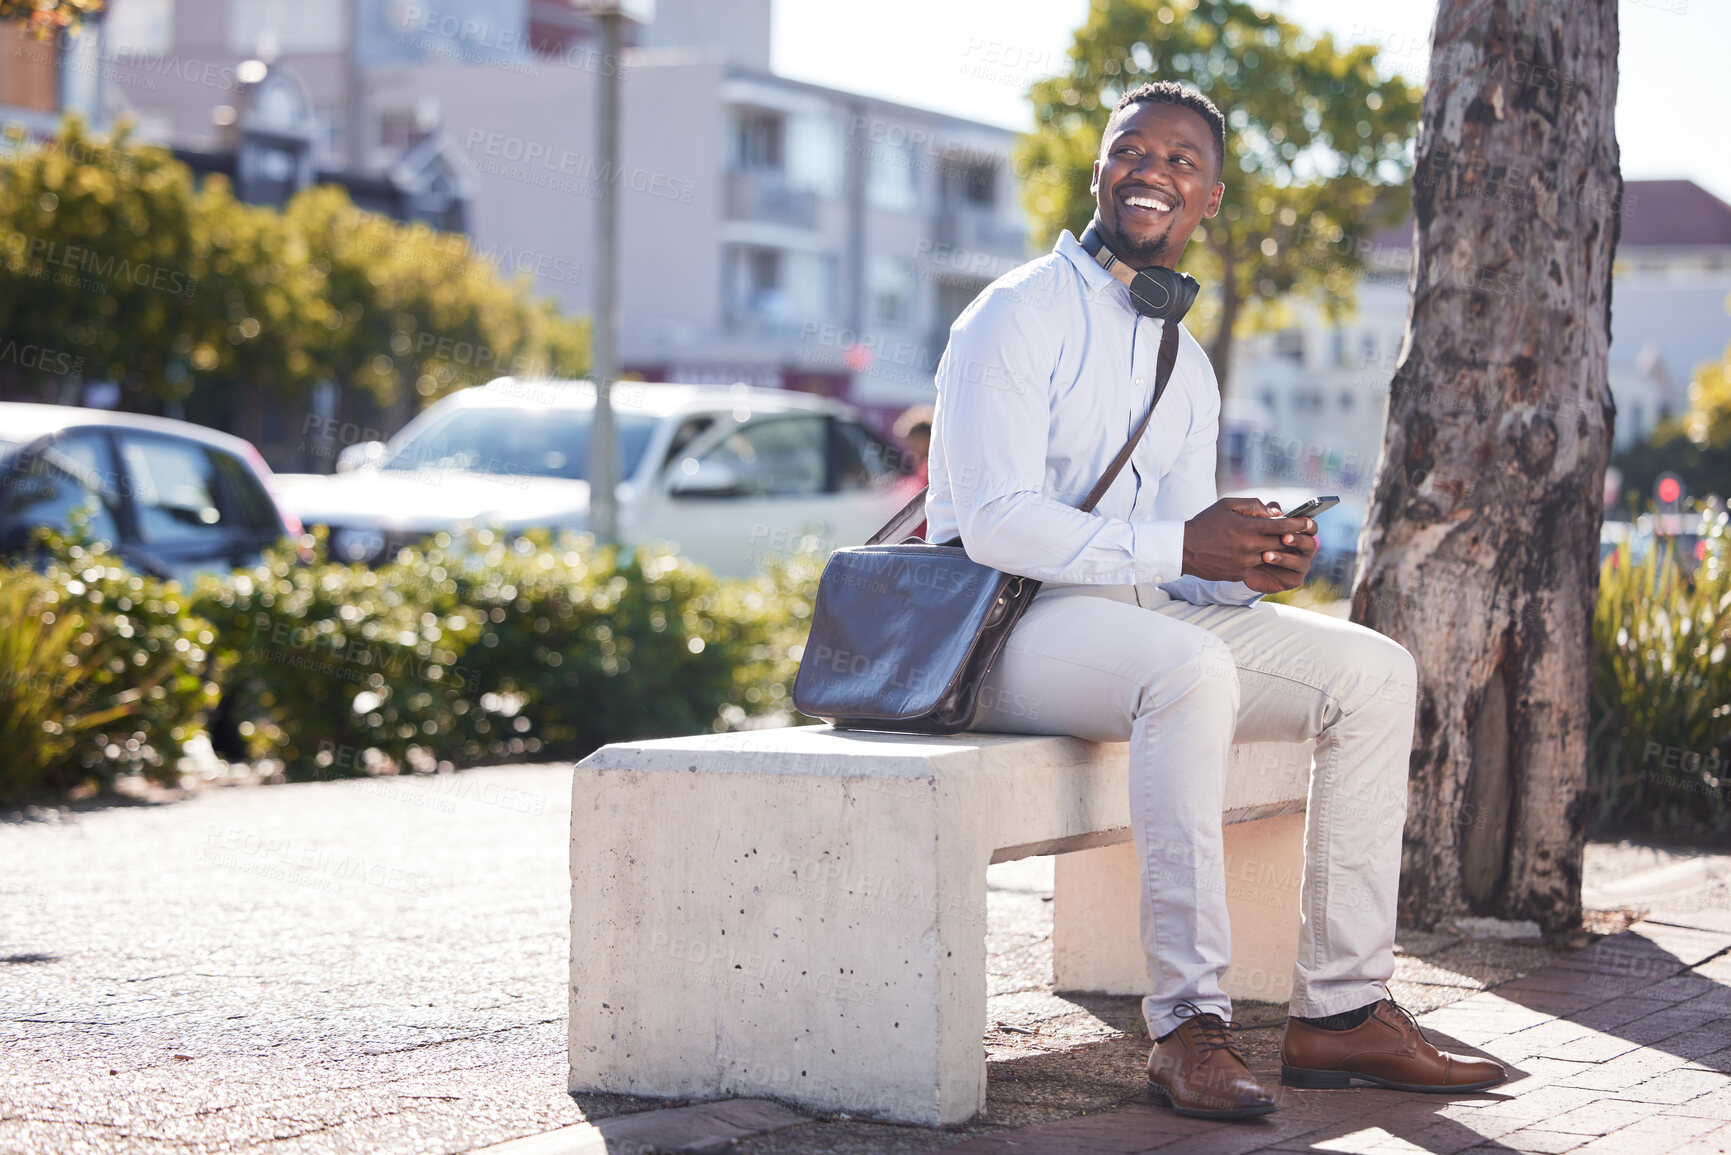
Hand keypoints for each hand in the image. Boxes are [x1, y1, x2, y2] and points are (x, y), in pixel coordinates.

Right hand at [1181, 498, 1317, 593]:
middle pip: (1282, 543)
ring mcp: (1246, 562)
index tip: (1309, 522)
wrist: (1184, 549)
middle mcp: (1250, 546)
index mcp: (1248, 527)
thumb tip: (1274, 512)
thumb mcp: (1227, 505)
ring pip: (1273, 557)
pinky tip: (1266, 557)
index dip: (1298, 524)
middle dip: (1294, 538)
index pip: (1282, 525)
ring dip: (1281, 552)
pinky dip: (1265, 562)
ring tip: (1286, 546)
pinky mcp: (1240, 574)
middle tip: (1305, 535)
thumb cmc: (1206, 523)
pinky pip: (1259, 568)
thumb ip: (1253, 505)